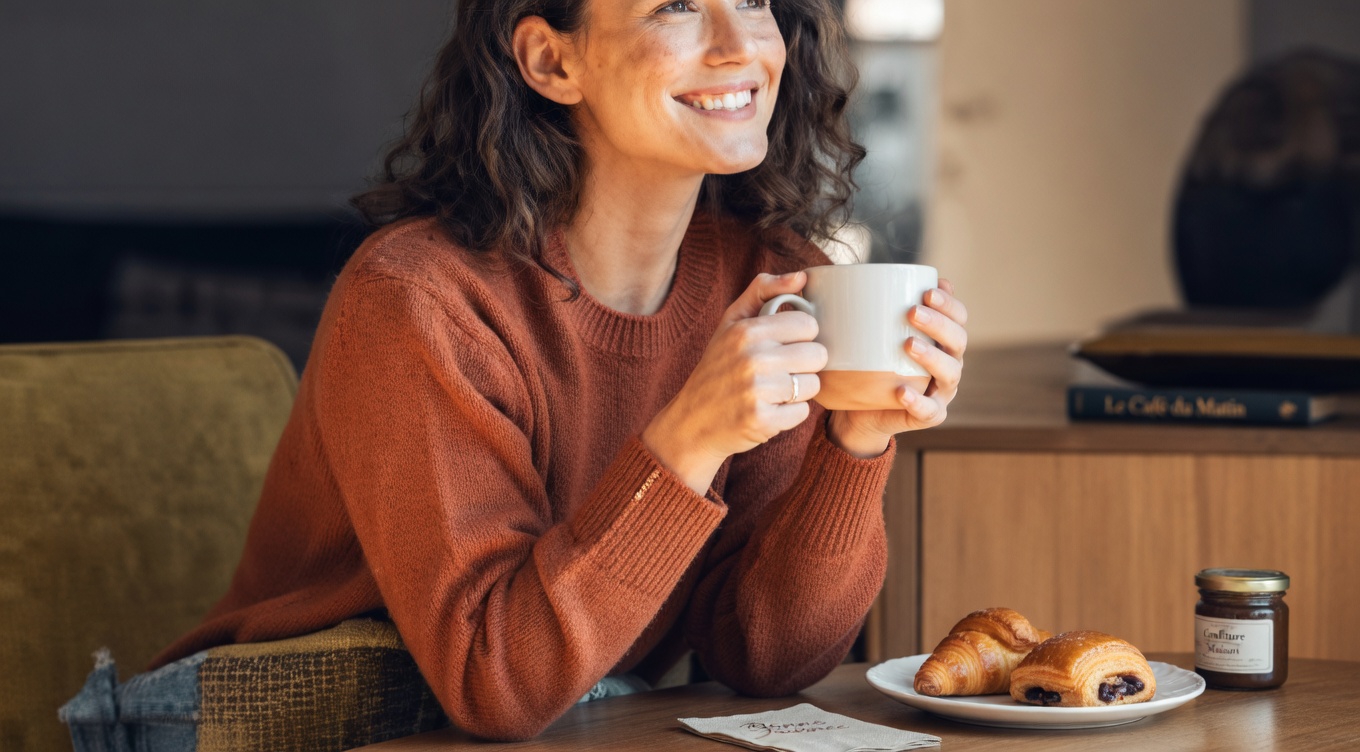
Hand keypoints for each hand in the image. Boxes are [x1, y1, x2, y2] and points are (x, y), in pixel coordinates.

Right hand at [642, 272, 828, 492]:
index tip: (784, 346)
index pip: (808, 325)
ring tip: (773, 392)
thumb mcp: (731, 323)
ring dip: (798, 391)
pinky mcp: (762, 421)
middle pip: (817, 355)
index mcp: (746, 331)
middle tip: (780, 372)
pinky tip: (768, 410)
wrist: (691, 422)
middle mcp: (751, 359)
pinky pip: (802, 412)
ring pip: (813, 385)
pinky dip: (789, 414)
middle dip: (804, 365)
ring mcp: (756, 392)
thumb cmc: (717, 368)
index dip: (801, 337)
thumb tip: (801, 276)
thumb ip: (763, 291)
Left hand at [826, 280, 968, 457]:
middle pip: (958, 340)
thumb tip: (826, 276)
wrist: (859, 410)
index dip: (949, 302)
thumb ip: (860, 308)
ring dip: (933, 357)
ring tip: (908, 344)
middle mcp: (948, 362)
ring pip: (950, 373)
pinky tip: (901, 392)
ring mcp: (941, 391)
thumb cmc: (866, 364)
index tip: (927, 291)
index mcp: (940, 338)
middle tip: (912, 312)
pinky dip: (918, 401)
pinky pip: (930, 410)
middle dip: (939, 323)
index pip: (957, 316)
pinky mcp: (929, 415)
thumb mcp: (864, 333)